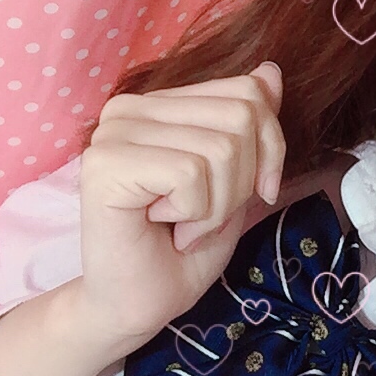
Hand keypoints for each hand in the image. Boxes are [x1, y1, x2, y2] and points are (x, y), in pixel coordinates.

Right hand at [76, 62, 285, 344]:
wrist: (138, 305)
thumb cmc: (183, 251)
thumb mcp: (236, 183)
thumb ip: (249, 128)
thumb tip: (271, 70)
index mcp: (161, 105)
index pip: (248, 92)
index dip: (270, 149)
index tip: (251, 194)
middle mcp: (131, 108)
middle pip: (242, 116)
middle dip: (243, 182)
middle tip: (205, 216)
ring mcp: (113, 132)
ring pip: (222, 148)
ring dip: (217, 206)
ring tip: (183, 226)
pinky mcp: (105, 164)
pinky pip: (191, 173)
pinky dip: (195, 215)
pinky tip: (164, 227)